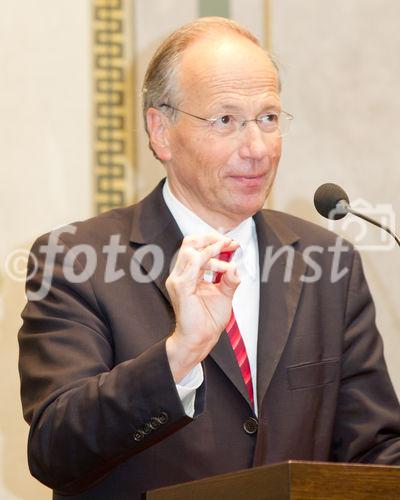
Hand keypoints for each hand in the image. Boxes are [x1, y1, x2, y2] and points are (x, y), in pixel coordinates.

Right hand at [165, 234, 239, 381]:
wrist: (201, 339)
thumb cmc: (208, 319)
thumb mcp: (225, 294)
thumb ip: (230, 279)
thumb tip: (235, 266)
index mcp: (187, 274)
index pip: (195, 246)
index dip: (213, 240)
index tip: (232, 243)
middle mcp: (179, 274)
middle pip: (189, 242)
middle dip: (211, 237)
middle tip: (229, 242)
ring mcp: (178, 279)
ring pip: (191, 249)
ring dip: (213, 248)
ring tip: (228, 250)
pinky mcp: (181, 287)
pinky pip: (194, 263)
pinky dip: (211, 260)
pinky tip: (224, 267)